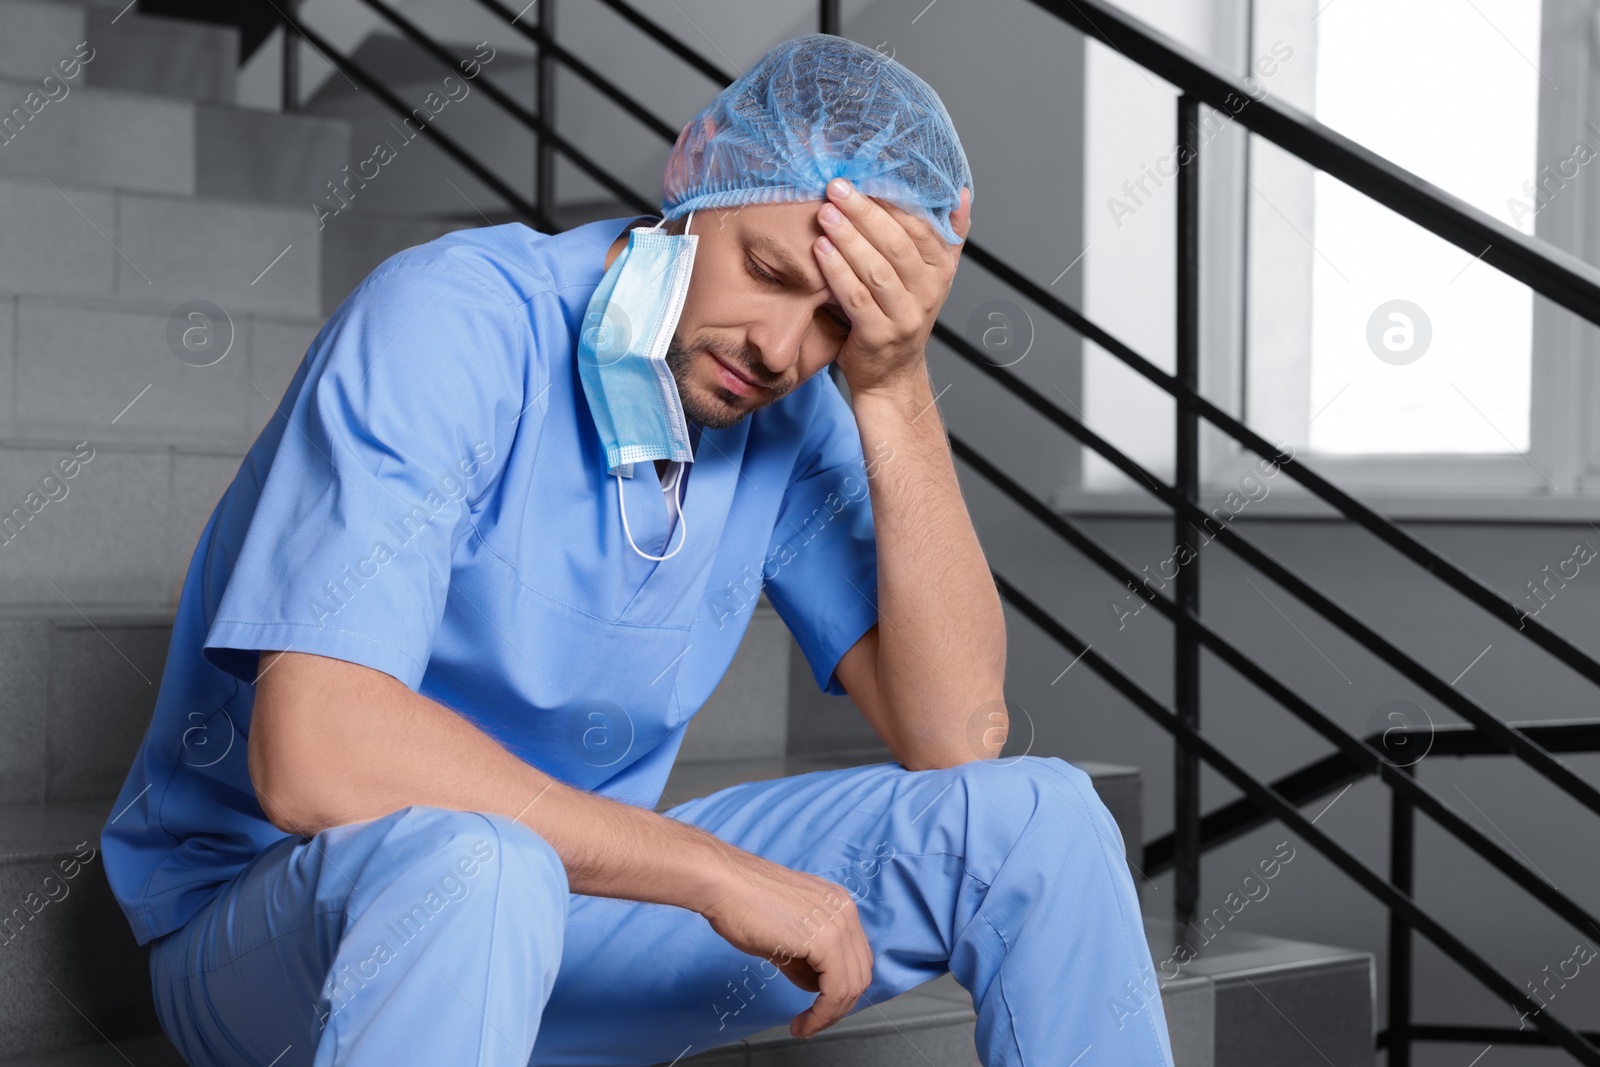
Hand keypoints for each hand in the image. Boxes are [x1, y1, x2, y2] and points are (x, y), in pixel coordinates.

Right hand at [697, 852, 874, 1038]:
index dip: (840, 990)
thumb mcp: (784, 936)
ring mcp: (838, 924)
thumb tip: (815, 984)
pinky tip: (803, 1023)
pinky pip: (835, 990)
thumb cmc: (742, 903)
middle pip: (858, 973)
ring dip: (829, 1015)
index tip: (819, 1009)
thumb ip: (805, 959)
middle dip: (838, 1006)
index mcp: (837, 904)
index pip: (855, 957)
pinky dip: (822, 1014)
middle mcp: (845, 910)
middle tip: (813, 1022)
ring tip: (805, 1026)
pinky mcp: (825, 941)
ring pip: (850, 986)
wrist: (724, 885)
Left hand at [813, 179, 971, 398]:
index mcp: (941, 270)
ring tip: (825, 214)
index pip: (920, 227)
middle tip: (837, 188)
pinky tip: (820, 250)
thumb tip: (961, 193)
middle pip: (897, 245)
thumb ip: (946, 235)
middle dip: (864, 213)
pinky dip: (837, 272)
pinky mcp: (879, 336)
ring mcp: (906, 317)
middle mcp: (929, 293)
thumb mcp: (931, 276)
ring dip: (849, 238)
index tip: (864, 176)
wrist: (891, 375)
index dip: (891, 201)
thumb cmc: (902, 315)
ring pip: (877, 270)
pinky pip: (857, 298)